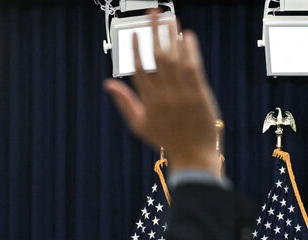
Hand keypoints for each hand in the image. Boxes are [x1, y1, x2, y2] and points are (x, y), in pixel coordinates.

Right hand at [104, 14, 221, 176]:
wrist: (194, 156)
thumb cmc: (167, 140)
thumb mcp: (140, 125)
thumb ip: (124, 103)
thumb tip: (108, 84)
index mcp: (148, 101)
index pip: (139, 69)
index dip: (136, 49)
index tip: (134, 32)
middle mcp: (164, 95)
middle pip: (157, 57)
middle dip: (154, 32)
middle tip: (153, 12)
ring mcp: (182, 95)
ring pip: (175, 59)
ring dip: (172, 36)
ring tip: (170, 17)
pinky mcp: (199, 95)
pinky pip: (193, 68)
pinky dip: (190, 50)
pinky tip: (187, 36)